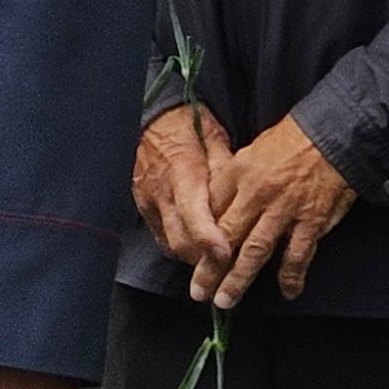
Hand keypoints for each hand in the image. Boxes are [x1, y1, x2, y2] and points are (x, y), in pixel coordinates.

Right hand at [133, 104, 235, 277]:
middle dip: (206, 261)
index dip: (210, 240)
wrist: (152, 117)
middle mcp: (163, 194)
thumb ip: (227, 172)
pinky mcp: (143, 207)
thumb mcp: (214, 139)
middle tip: (230, 271)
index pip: (195, 216)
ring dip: (195, 257)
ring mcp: (150, 203)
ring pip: (172, 245)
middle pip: (182, 242)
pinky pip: (162, 238)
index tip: (227, 257)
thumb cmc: (188, 124)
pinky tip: (197, 248)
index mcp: (183, 174)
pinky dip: (181, 247)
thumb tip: (245, 198)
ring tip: (217, 263)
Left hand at [200, 114, 360, 306]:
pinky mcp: (312, 221)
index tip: (190, 261)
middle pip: (227, 238)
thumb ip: (229, 183)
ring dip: (240, 279)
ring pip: (257, 251)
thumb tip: (211, 210)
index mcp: (238, 176)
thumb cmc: (288, 143)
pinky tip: (287, 291)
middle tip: (199, 292)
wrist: (331, 135)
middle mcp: (257, 196)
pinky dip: (291, 276)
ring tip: (227, 300)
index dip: (199, 240)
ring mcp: (285, 210)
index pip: (211, 214)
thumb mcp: (247, 154)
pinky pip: (298, 254)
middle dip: (210, 269)